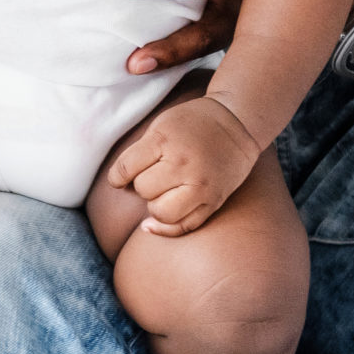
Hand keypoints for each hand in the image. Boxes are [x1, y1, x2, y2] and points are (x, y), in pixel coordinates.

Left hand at [104, 94, 260, 236]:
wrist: (236, 125)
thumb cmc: (190, 124)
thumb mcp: (159, 127)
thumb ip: (138, 154)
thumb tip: (119, 186)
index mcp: (165, 141)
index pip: (126, 169)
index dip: (117, 176)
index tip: (121, 176)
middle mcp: (184, 166)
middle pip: (144, 190)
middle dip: (142, 184)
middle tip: (155, 174)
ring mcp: (202, 186)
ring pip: (161, 213)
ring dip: (155, 205)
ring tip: (162, 192)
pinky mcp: (214, 202)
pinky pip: (184, 226)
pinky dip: (165, 228)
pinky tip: (151, 224)